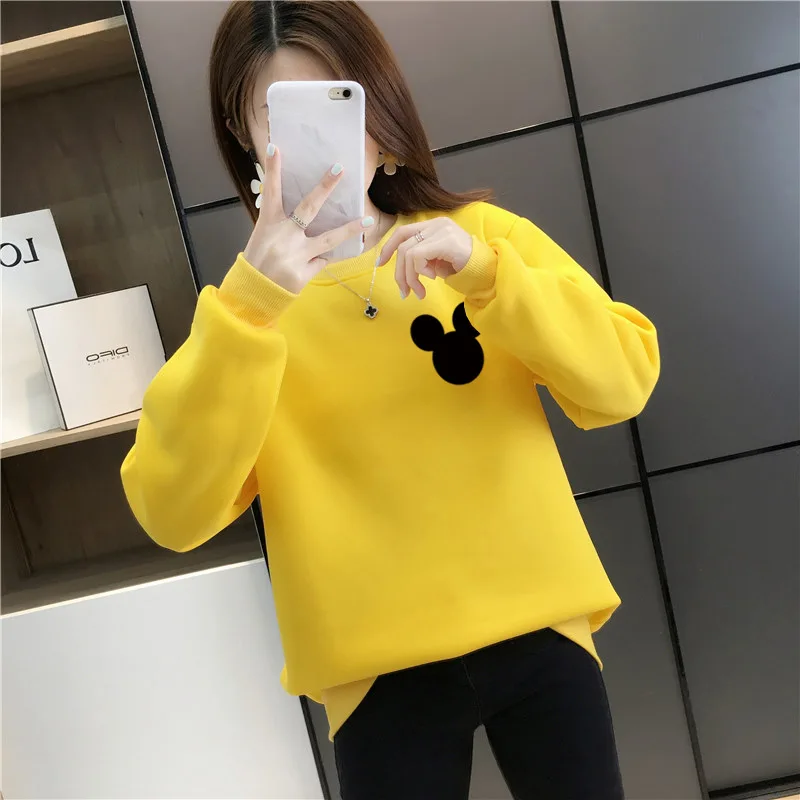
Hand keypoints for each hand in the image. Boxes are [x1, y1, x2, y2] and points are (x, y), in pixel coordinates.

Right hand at [243, 146, 373, 293]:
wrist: (253, 295)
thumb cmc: (258, 263)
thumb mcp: (262, 237)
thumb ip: (281, 225)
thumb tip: (305, 213)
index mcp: (268, 224)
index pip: (271, 192)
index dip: (273, 170)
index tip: (276, 147)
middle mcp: (283, 237)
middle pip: (308, 208)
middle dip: (324, 187)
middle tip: (339, 169)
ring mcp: (295, 256)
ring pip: (328, 240)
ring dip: (350, 229)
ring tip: (368, 221)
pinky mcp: (304, 274)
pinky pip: (322, 261)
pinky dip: (321, 259)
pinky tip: (315, 259)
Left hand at [376, 218, 472, 299]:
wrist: (486, 268)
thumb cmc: (462, 266)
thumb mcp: (436, 261)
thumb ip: (420, 259)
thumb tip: (402, 272)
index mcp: (433, 226)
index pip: (403, 231)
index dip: (388, 247)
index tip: (381, 264)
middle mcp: (436, 224)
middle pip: (403, 246)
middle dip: (400, 273)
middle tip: (405, 292)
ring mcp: (441, 230)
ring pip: (408, 254)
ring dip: (410, 277)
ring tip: (419, 291)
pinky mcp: (444, 240)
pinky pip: (418, 256)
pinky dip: (421, 271)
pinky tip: (432, 278)